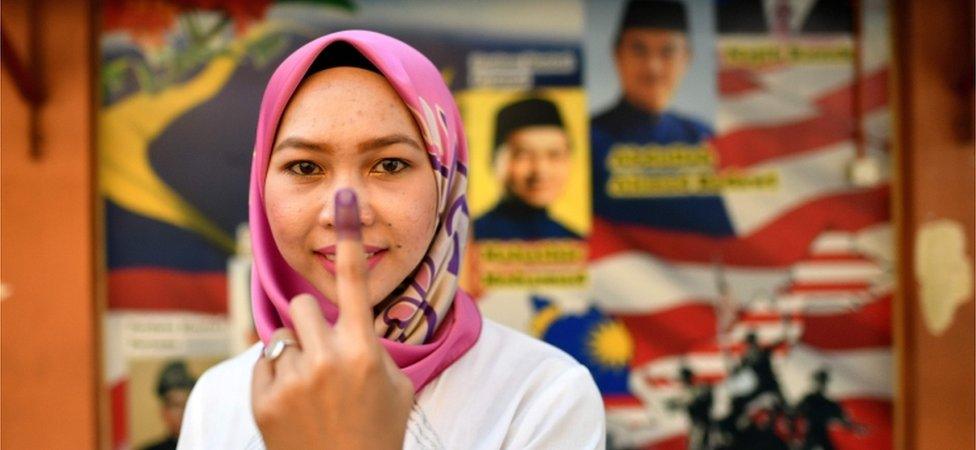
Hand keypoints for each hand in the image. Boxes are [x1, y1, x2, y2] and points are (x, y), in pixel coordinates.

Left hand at [251, 190, 413, 449]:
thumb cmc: (378, 433)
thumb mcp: (397, 387)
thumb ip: (376, 348)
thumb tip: (354, 325)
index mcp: (364, 352)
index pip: (354, 284)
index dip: (349, 238)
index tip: (344, 198)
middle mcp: (326, 360)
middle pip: (303, 306)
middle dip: (312, 323)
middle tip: (324, 352)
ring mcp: (291, 380)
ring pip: (282, 336)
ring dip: (295, 353)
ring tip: (311, 390)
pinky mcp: (264, 399)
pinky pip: (264, 362)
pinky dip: (277, 376)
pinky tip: (294, 403)